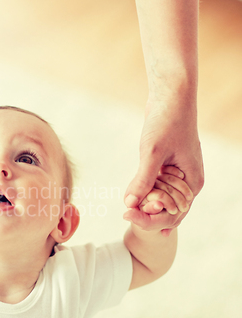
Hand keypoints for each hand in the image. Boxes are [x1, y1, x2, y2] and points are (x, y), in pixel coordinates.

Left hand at [124, 99, 203, 230]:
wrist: (171, 99)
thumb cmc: (166, 122)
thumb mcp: (152, 153)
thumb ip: (143, 179)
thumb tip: (130, 203)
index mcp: (192, 183)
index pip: (174, 213)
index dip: (151, 219)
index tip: (128, 215)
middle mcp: (188, 181)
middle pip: (168, 209)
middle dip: (148, 212)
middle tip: (125, 214)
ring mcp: (179, 174)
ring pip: (161, 198)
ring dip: (146, 202)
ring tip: (128, 207)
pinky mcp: (169, 167)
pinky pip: (157, 186)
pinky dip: (146, 190)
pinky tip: (132, 196)